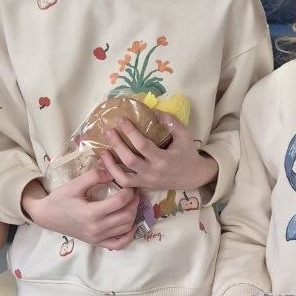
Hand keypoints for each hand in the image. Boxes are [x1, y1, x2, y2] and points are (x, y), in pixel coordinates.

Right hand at [22, 167, 139, 249]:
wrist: (47, 216)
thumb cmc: (60, 199)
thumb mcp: (74, 184)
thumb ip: (94, 176)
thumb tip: (113, 173)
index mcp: (91, 213)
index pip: (120, 202)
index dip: (129, 191)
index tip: (129, 184)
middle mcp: (96, 228)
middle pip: (127, 216)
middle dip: (134, 202)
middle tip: (133, 192)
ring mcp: (97, 238)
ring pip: (126, 228)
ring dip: (133, 215)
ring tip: (131, 203)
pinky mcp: (96, 243)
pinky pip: (118, 244)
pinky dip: (128, 235)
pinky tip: (130, 224)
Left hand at [98, 112, 216, 193]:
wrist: (193, 176)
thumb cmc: (187, 153)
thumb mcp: (183, 134)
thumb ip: (169, 121)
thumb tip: (151, 110)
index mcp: (164, 159)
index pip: (143, 145)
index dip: (130, 132)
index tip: (122, 119)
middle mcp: (153, 172)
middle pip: (130, 160)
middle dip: (117, 145)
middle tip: (108, 131)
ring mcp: (147, 181)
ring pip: (124, 177)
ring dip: (111, 164)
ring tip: (102, 151)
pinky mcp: (144, 186)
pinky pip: (125, 184)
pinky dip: (114, 175)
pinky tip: (107, 164)